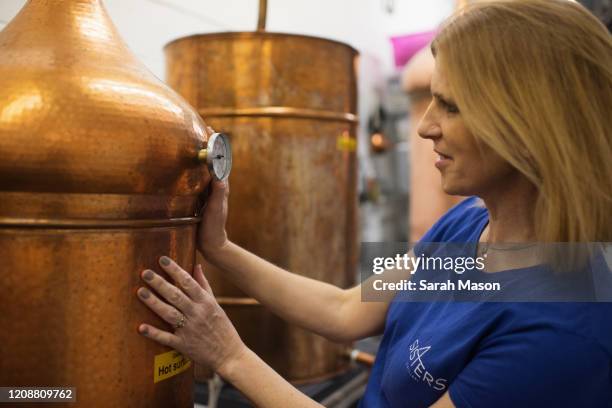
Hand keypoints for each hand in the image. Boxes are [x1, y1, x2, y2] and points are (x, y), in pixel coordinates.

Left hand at [136, 256, 245, 372]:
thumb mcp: (215, 304)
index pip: (188, 282)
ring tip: (140, 291)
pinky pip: (167, 338)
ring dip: (154, 303)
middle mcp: (197, 314)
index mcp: (206, 302)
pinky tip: (141, 327)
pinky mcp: (183, 345)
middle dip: (160, 283)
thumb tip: (196, 266)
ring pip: (169, 313)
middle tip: (145, 272)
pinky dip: (154, 333)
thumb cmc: (222, 327)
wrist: (229, 354)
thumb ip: (204, 285)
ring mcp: (190, 330)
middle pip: (176, 295)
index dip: (175, 270)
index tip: (162, 259)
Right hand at [197, 126, 229, 258]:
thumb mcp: (216, 210)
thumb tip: (220, 178)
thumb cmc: (214, 227)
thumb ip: (218, 194)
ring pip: (203, 169)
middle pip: (211, 162)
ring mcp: (207, 192)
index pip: (219, 161)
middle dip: (206, 145)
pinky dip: (192, 169)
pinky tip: (183, 167)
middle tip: (200, 130)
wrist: (211, 244)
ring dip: (199, 155)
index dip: (215, 145)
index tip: (210, 130)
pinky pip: (196, 179)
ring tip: (190, 142)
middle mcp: (215, 186)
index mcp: (221, 186)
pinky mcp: (199, 198)